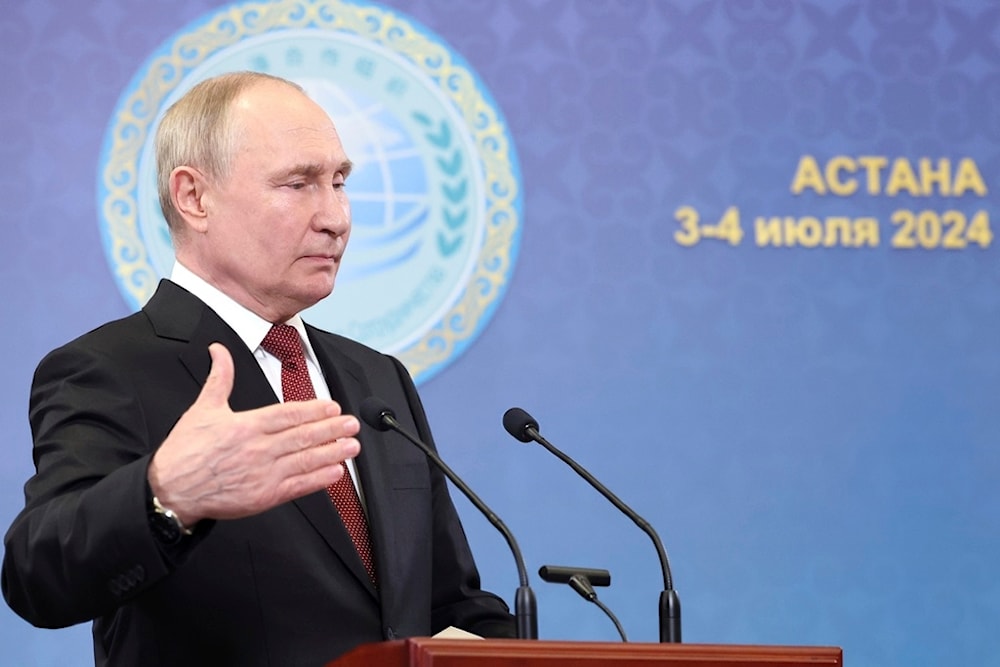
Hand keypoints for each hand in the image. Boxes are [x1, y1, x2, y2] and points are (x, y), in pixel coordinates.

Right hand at [147, 343, 360, 526]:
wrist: (170, 491)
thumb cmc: (185, 452)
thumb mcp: (202, 409)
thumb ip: (219, 378)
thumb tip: (219, 350)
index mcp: (246, 425)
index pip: (288, 414)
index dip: (314, 410)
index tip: (333, 407)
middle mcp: (258, 449)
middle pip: (303, 436)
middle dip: (331, 429)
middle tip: (352, 423)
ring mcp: (262, 474)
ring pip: (305, 460)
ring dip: (332, 452)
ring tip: (351, 445)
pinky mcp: (263, 497)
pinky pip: (297, 487)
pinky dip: (318, 480)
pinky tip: (335, 473)